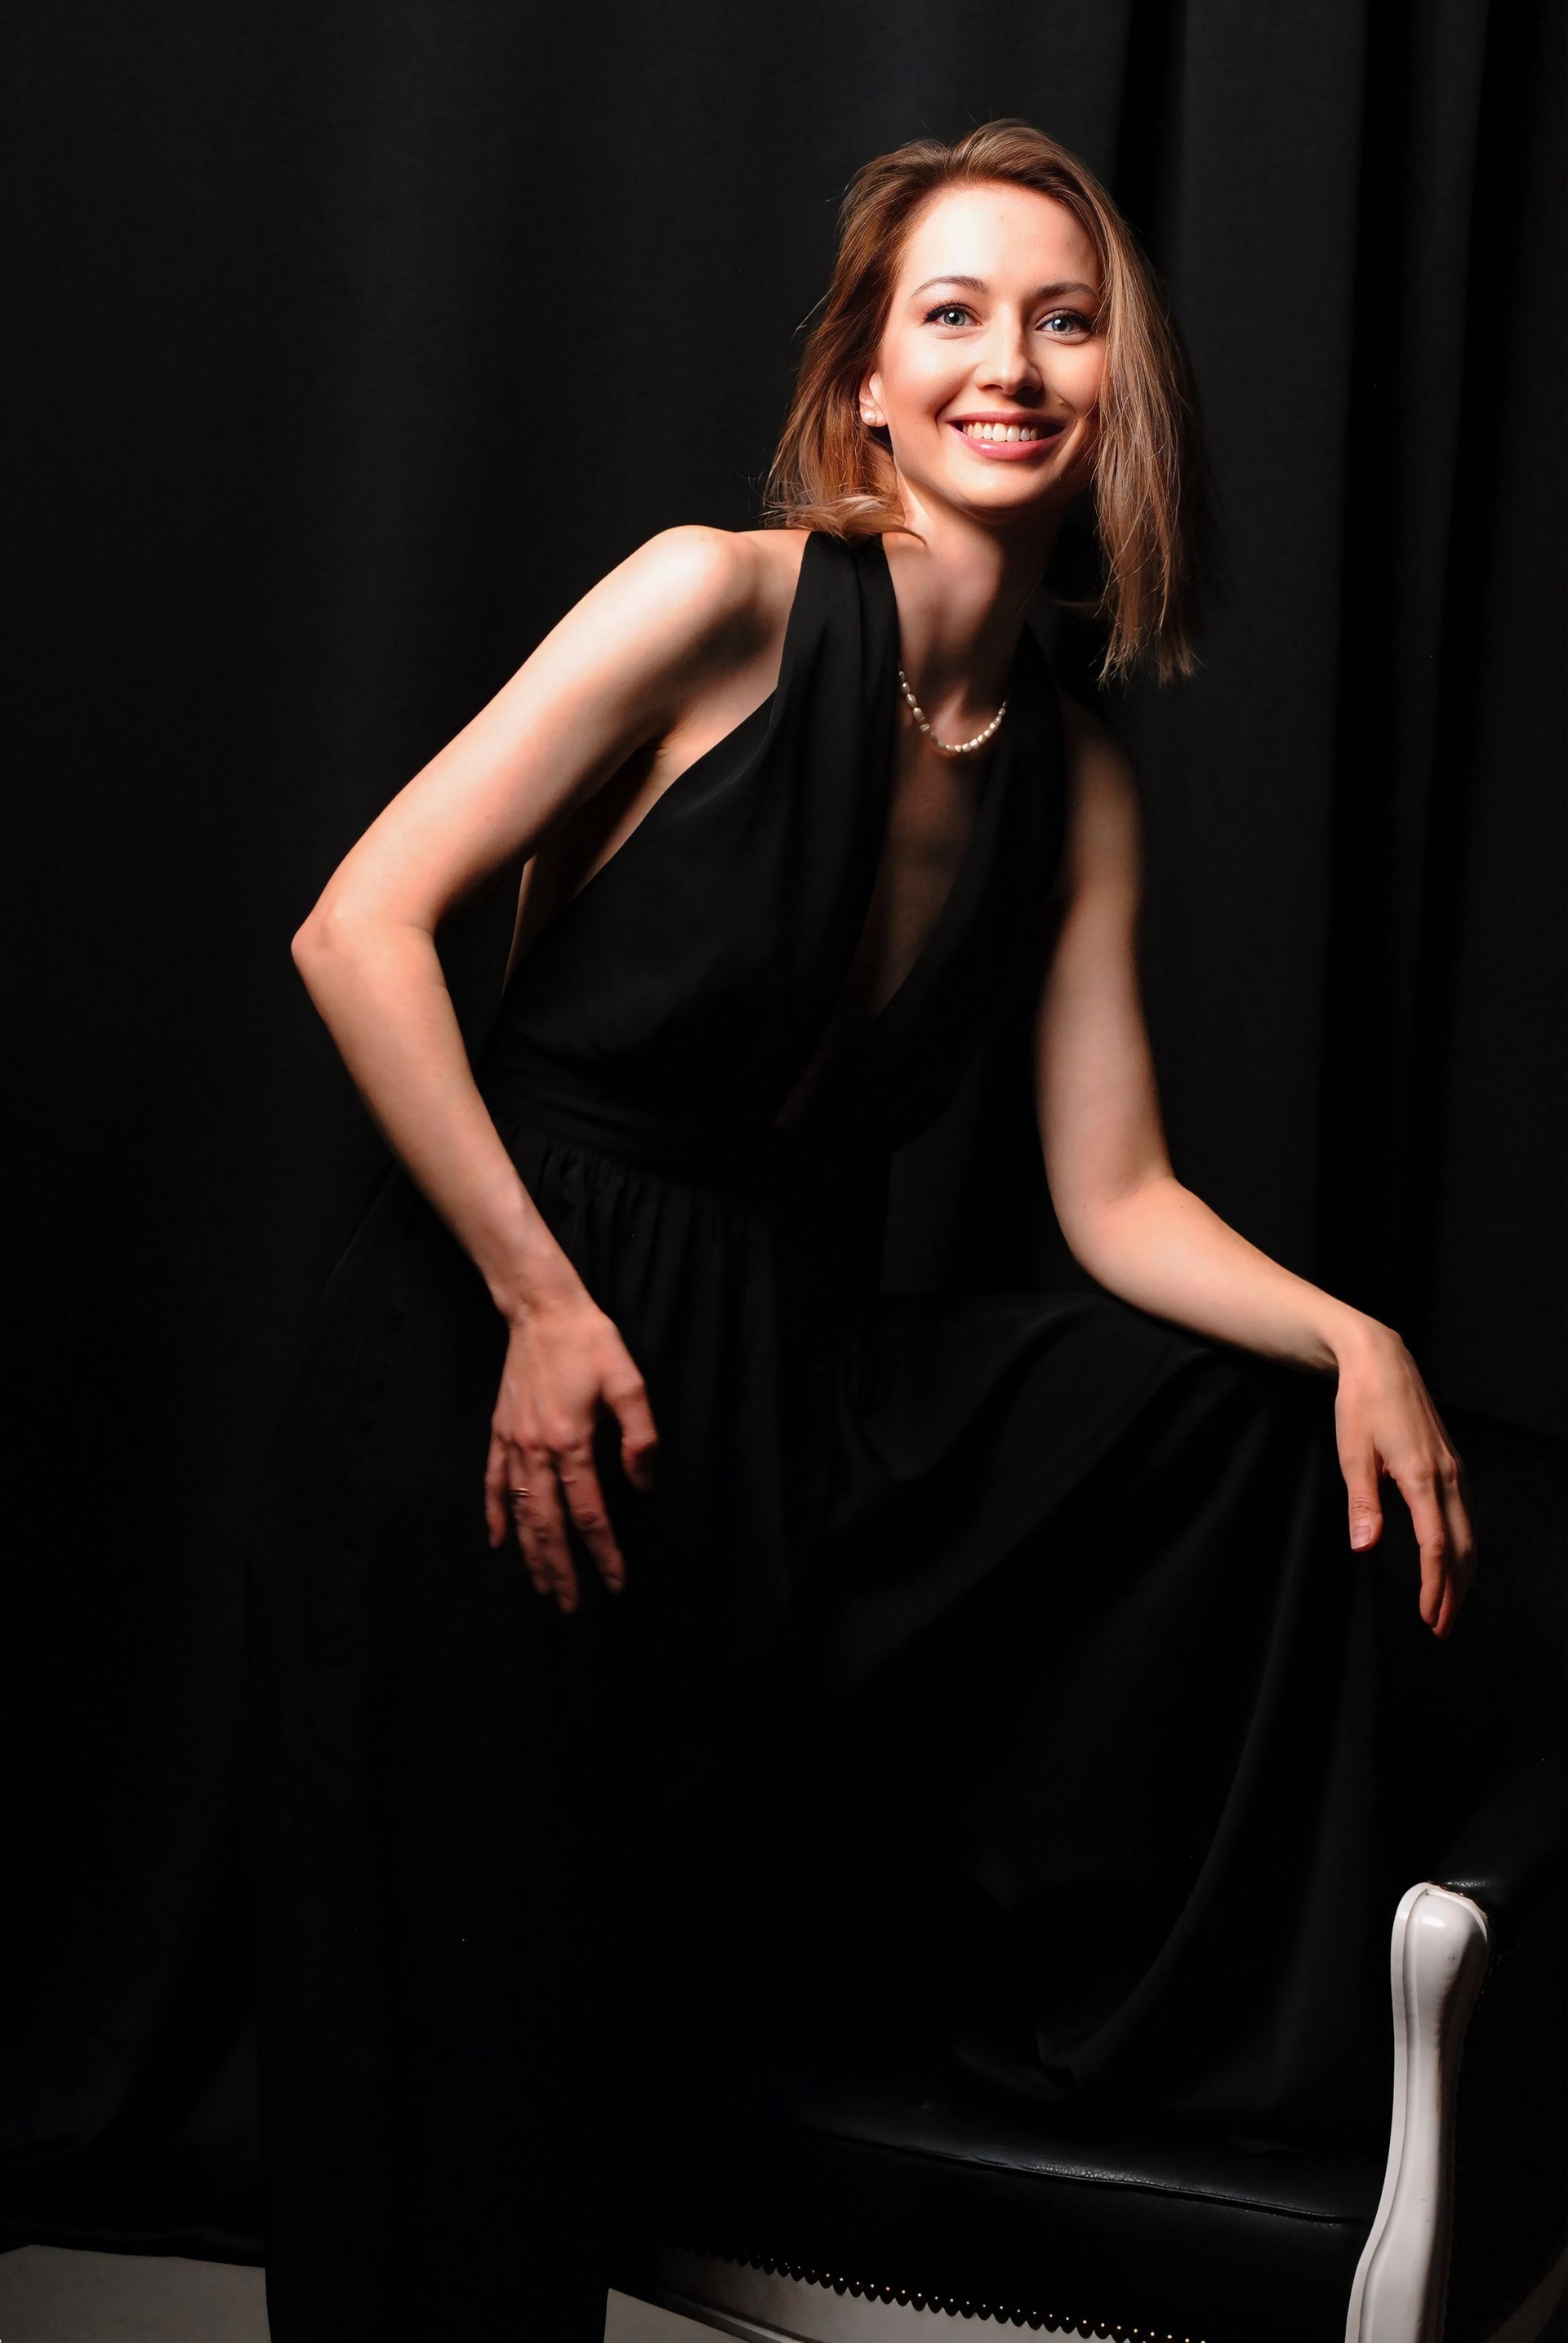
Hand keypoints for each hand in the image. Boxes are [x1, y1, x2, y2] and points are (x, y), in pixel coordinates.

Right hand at [483, 1288, 658, 1612]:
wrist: (541, 1309)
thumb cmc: (589, 1342)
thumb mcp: (630, 1382)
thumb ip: (640, 1436)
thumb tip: (643, 1484)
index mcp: (572, 1442)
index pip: (590, 1514)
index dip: (605, 1554)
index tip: (617, 1583)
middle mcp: (538, 1451)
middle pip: (549, 1526)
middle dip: (562, 1571)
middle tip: (572, 1607)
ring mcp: (515, 1444)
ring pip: (522, 1513)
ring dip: (532, 1554)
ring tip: (543, 1587)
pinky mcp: (500, 1432)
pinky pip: (495, 1483)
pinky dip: (496, 1514)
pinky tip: (499, 1541)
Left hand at [1333, 1324, 1474, 1637]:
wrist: (1381, 1361)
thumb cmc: (1362, 1404)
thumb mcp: (1352, 1453)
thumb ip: (1362, 1503)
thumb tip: (1365, 1547)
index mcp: (1422, 1477)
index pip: (1436, 1545)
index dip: (1434, 1585)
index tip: (1428, 1615)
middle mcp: (1448, 1476)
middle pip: (1462, 1547)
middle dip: (1454, 1592)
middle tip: (1441, 1629)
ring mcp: (1454, 1470)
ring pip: (1470, 1534)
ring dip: (1463, 1575)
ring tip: (1450, 1607)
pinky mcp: (1451, 1465)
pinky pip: (1466, 1516)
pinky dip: (1465, 1548)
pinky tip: (1456, 1563)